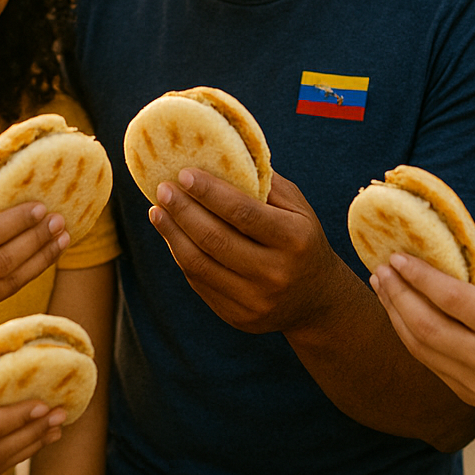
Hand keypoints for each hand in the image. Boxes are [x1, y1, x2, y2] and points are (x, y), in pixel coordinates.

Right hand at [0, 194, 68, 331]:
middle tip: (59, 220)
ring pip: (11, 282)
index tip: (41, 206)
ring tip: (62, 237)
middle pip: (3, 262)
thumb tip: (9, 187)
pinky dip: (28, 272)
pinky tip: (44, 254)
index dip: (16, 222)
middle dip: (36, 239)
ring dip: (41, 259)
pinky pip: (5, 292)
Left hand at [150, 169, 347, 333]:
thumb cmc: (301, 240)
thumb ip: (264, 183)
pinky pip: (199, 283)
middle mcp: (276, 273)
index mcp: (294, 239)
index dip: (209, 192)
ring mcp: (256, 300)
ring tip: (157, 211)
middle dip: (183, 210)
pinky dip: (181, 255)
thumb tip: (220, 157)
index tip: (183, 173)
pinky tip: (172, 235)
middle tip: (162, 189)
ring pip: (200, 264)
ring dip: (172, 234)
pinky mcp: (238, 316)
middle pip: (215, 239)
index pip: (243, 212)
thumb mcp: (297, 209)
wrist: (317, 300)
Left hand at [371, 252, 474, 411]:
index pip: (452, 299)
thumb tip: (440, 244)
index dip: (419, 277)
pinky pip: (428, 361)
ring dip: (395, 314)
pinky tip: (400, 311)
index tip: (397, 256)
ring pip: (419, 347)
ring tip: (383, 286)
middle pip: (427, 326)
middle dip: (398, 294)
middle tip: (381, 269)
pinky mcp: (467, 394)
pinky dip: (409, 334)